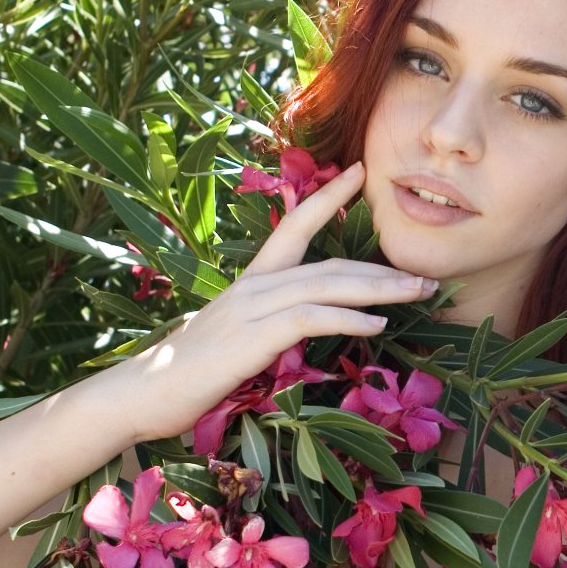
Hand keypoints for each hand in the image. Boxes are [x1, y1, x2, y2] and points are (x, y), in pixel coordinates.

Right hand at [101, 161, 435, 446]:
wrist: (141, 396)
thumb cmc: (187, 375)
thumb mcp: (236, 341)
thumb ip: (268, 328)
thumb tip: (301, 332)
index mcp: (250, 282)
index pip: (293, 226)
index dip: (327, 198)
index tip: (359, 171)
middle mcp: (253, 286)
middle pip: (328, 263)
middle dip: (381, 268)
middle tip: (425, 274)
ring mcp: (251, 309)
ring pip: (327, 286)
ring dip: (379, 289)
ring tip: (417, 292)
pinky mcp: (252, 339)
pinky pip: (310, 319)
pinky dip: (348, 319)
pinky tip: (376, 325)